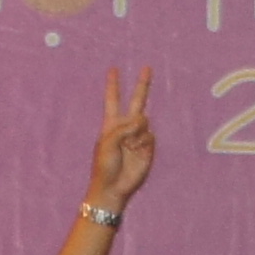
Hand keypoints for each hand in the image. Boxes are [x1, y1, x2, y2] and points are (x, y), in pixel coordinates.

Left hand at [81, 64, 157, 213]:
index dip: (113, 85)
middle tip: (147, 67)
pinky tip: (136, 152)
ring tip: (128, 148)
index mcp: (111, 124)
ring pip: (144, 120)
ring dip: (135, 132)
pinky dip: (142, 142)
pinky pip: (149, 135)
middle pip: (136, 101)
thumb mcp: (107, 142)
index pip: (112, 99)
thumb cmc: (104, 165)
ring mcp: (138, 136)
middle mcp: (126, 127)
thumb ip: (123, 127)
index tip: (113, 69)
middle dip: (142, 85)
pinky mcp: (148, 146)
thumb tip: (142, 121)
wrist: (114, 187)